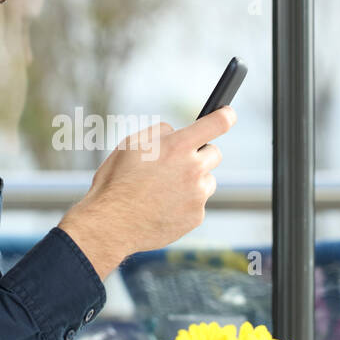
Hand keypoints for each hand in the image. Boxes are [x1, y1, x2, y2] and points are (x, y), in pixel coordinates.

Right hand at [58, 106, 237, 279]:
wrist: (111, 224)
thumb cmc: (116, 183)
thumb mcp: (130, 145)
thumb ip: (159, 133)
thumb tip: (176, 133)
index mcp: (177, 146)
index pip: (217, 124)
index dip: (226, 115)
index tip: (228, 114)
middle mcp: (193, 169)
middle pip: (215, 153)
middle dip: (199, 155)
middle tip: (178, 163)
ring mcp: (197, 195)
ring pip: (207, 180)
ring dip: (193, 181)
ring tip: (164, 190)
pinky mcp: (196, 216)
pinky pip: (198, 203)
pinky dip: (185, 203)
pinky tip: (163, 206)